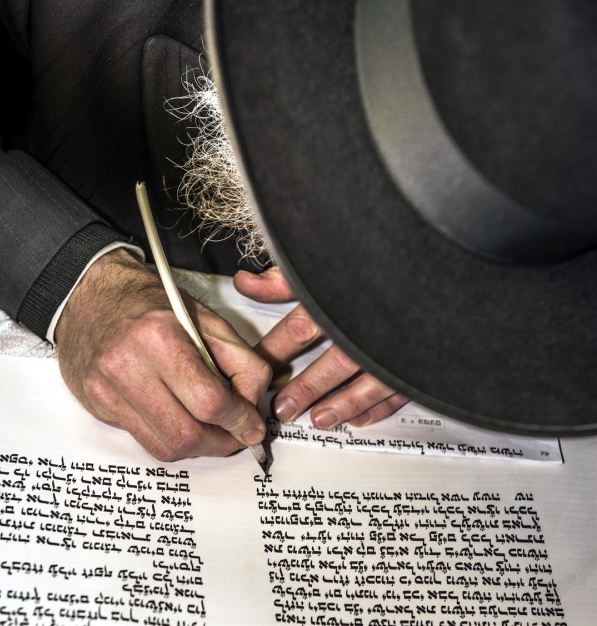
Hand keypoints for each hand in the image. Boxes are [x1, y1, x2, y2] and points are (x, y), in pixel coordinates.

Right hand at [55, 249, 270, 460]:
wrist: (91, 296)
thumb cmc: (153, 304)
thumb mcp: (208, 320)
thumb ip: (241, 362)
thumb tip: (253, 407)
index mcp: (160, 337)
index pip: (210, 401)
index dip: (239, 421)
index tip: (253, 427)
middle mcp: (127, 366)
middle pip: (186, 433)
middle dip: (222, 443)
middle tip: (238, 436)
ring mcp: (107, 390)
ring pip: (165, 446)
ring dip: (199, 449)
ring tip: (214, 433)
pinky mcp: (97, 405)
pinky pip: (144, 441)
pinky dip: (172, 441)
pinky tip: (184, 423)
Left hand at [233, 267, 408, 428]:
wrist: (435, 259)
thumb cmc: (376, 263)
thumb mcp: (324, 262)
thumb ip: (286, 279)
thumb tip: (246, 283)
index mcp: (342, 297)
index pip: (300, 330)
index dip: (275, 352)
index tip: (260, 368)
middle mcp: (370, 323)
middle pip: (334, 363)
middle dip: (306, 388)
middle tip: (283, 408)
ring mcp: (398, 343)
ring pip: (370, 382)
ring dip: (343, 404)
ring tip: (319, 420)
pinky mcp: (421, 358)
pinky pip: (401, 388)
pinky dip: (381, 406)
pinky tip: (360, 419)